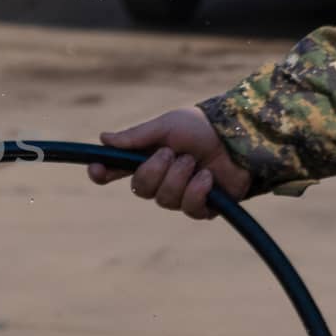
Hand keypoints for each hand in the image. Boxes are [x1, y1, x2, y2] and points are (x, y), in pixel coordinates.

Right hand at [87, 107, 251, 219]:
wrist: (239, 137)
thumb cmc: (201, 127)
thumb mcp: (166, 126)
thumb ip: (136, 137)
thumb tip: (103, 139)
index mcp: (146, 158)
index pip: (114, 171)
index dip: (102, 173)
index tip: (96, 170)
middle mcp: (160, 179)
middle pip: (140, 189)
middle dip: (155, 170)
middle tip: (172, 153)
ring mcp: (180, 196)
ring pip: (165, 200)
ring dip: (180, 178)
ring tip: (196, 162)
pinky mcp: (202, 208)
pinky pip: (189, 209)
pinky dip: (198, 191)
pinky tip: (207, 177)